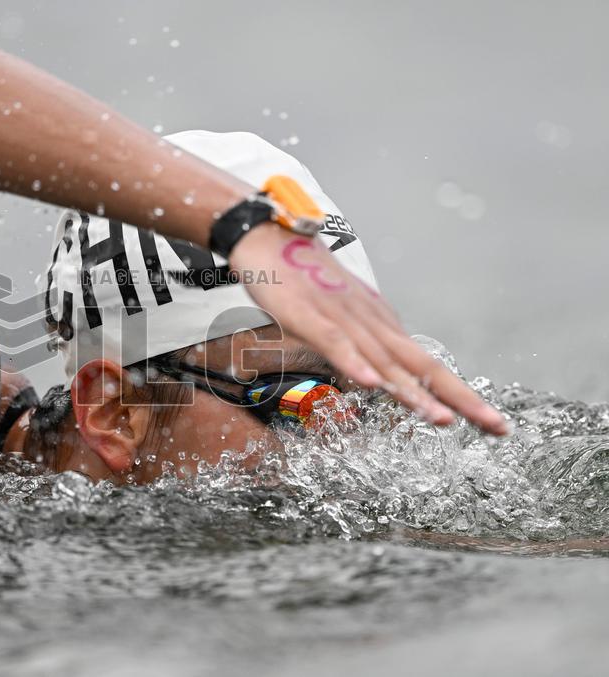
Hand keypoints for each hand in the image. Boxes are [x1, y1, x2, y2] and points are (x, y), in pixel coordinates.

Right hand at [228, 225, 507, 434]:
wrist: (266, 234)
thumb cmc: (298, 277)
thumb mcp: (334, 317)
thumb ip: (356, 347)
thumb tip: (373, 377)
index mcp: (379, 324)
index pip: (426, 366)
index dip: (459, 394)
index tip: (490, 421)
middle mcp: (370, 321)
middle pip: (421, 366)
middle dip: (459, 398)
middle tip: (496, 426)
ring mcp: (341, 317)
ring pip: (384, 360)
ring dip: (412, 391)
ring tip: (441, 419)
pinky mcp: (308, 314)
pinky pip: (335, 343)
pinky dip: (355, 364)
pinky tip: (372, 385)